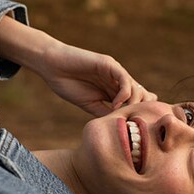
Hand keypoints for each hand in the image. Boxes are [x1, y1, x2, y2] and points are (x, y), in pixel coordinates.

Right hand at [37, 41, 156, 115]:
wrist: (52, 65)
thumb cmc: (67, 84)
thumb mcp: (90, 104)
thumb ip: (105, 112)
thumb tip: (120, 127)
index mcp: (114, 91)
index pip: (136, 102)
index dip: (139, 114)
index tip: (133, 129)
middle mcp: (118, 81)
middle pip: (142, 95)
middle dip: (141, 110)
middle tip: (131, 123)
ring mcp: (115, 72)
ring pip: (136, 88)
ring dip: (133, 103)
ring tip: (122, 114)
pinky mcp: (109, 64)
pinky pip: (124, 79)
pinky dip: (124, 93)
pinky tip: (115, 103)